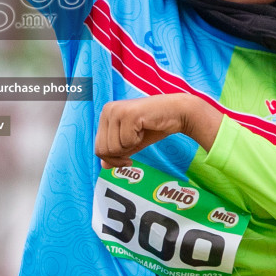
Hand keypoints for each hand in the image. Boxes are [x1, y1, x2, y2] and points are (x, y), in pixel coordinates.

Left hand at [94, 94, 223, 167]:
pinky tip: (145, 128)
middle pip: (102, 149)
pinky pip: (126, 141)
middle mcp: (107, 110)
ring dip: (130, 146)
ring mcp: (117, 111)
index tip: (128, 159)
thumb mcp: (132, 142)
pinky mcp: (128, 114)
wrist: (177, 113)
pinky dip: (138, 141)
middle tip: (136, 144)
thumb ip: (117, 152)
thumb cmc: (154, 126)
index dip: (113, 159)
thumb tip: (103, 165)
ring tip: (140, 132)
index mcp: (105, 115)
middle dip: (121, 155)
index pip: (98, 147)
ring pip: (113, 147)